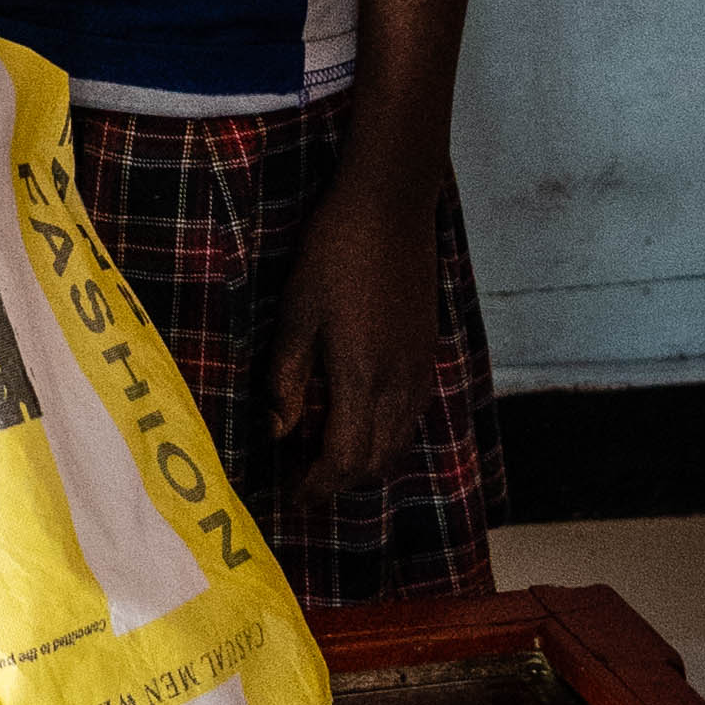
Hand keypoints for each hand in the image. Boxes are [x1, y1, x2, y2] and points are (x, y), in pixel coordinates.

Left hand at [266, 172, 442, 493]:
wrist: (390, 208)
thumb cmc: (332, 255)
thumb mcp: (295, 315)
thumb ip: (287, 377)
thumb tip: (277, 431)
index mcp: (361, 379)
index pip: (343, 460)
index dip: (316, 487)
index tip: (291, 497)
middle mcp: (399, 386)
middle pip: (375, 462)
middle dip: (339, 482)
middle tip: (301, 481)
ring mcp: (419, 370)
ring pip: (398, 443)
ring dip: (364, 462)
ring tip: (324, 456)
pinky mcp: (427, 353)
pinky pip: (410, 417)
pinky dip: (385, 436)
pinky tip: (358, 419)